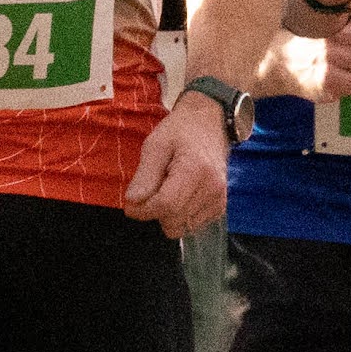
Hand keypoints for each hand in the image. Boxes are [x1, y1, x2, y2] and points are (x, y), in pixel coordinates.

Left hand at [126, 88, 231, 234]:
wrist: (210, 123)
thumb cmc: (180, 131)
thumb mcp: (156, 145)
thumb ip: (145, 176)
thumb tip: (133, 203)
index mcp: (195, 170)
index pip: (165, 206)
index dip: (143, 210)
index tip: (131, 203)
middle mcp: (212, 189)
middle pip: (173, 221)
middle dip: (155, 211)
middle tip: (152, 189)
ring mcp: (218, 199)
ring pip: (182, 228)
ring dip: (168, 215)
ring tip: (169, 189)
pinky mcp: (219, 207)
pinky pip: (192, 226)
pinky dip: (181, 216)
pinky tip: (180, 195)